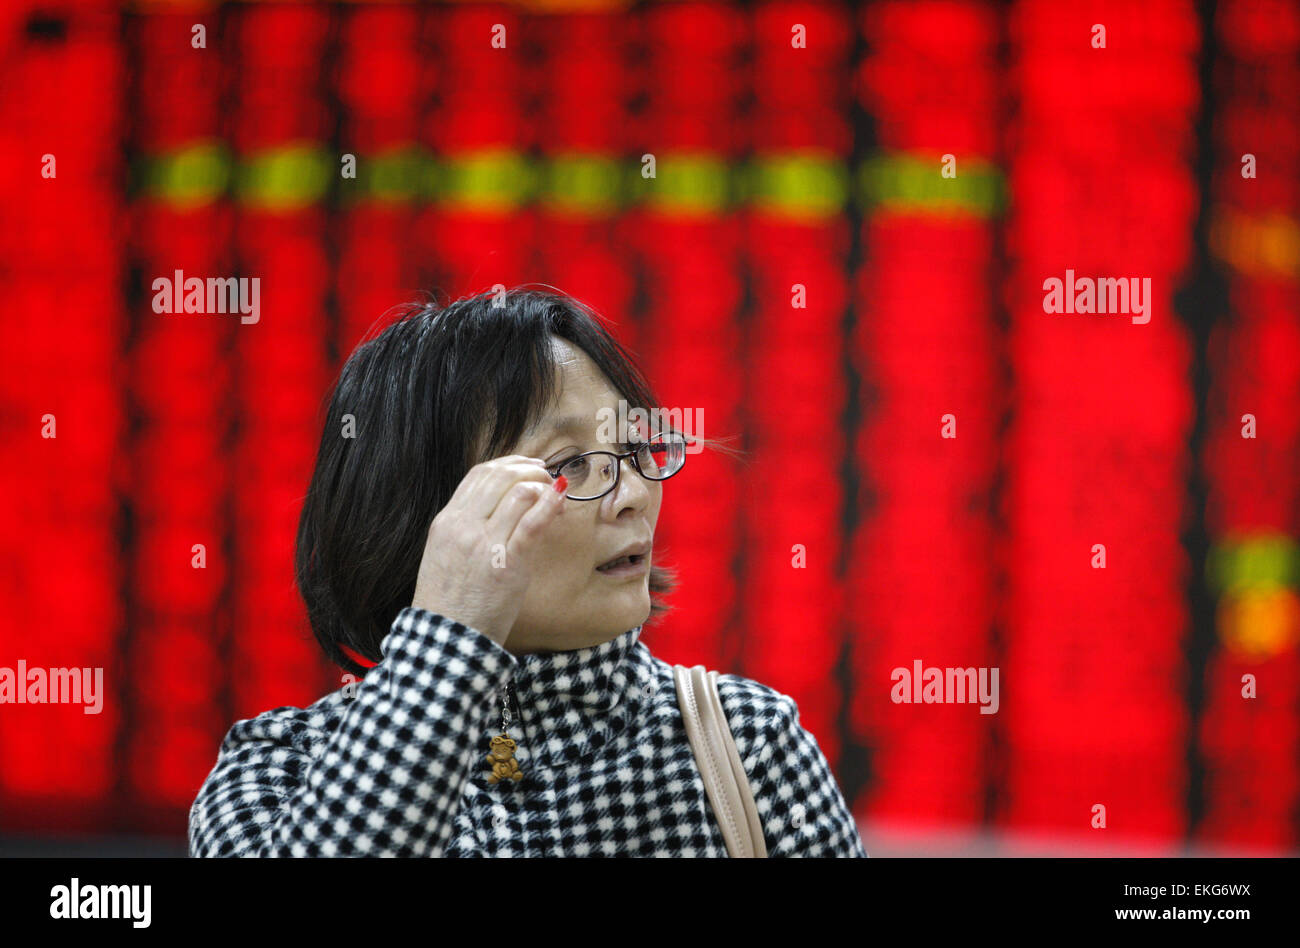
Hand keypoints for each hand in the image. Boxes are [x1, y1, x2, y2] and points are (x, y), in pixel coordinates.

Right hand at [411, 455, 565, 647]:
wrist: (446, 639)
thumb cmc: (449, 602)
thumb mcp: (443, 555)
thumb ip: (464, 529)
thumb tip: (494, 508)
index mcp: (446, 522)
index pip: (478, 475)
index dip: (508, 464)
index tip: (526, 467)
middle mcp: (464, 526)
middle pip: (500, 477)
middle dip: (528, 469)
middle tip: (545, 475)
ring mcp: (485, 544)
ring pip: (519, 492)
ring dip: (542, 486)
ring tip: (554, 493)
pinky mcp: (508, 563)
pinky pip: (533, 522)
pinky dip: (550, 503)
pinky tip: (560, 497)